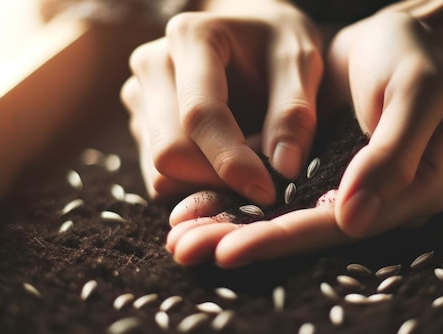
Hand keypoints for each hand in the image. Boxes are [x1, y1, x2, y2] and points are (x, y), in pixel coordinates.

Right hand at [120, 2, 322, 203]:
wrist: (254, 33)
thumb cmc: (278, 44)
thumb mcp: (301, 62)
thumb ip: (295, 113)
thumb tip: (285, 169)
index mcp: (192, 38)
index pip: (200, 116)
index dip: (233, 162)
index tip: (270, 190)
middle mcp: (154, 65)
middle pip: (170, 152)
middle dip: (219, 179)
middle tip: (265, 176)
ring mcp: (141, 97)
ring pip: (161, 173)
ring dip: (209, 184)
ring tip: (248, 158)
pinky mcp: (142, 125)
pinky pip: (161, 179)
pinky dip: (197, 184)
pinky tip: (226, 162)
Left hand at [165, 11, 442, 267]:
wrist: (391, 38)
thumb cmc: (412, 55)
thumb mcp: (415, 92)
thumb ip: (390, 157)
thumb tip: (351, 221)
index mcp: (415, 192)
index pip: (342, 224)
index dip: (285, 238)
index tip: (229, 250)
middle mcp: (378, 201)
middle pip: (306, 231)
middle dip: (245, 240)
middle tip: (187, 251)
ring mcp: (345, 189)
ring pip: (284, 216)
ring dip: (231, 227)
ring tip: (181, 241)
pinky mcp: (317, 172)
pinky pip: (275, 191)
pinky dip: (236, 199)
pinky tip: (197, 208)